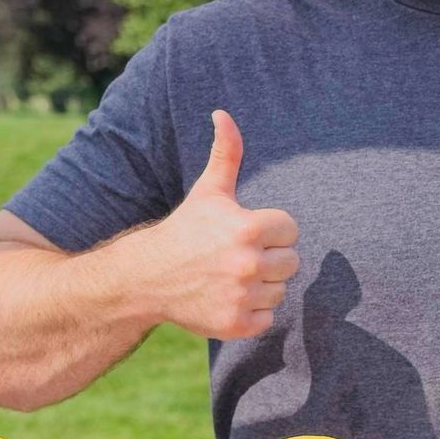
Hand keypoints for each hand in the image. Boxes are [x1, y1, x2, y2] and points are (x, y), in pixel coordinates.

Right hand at [141, 110, 299, 340]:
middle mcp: (247, 263)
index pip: (290, 231)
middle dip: (268, 259)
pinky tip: (228, 298)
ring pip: (280, 291)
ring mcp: (242, 296)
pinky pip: (268, 318)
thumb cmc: (185, 230)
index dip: (270, 231)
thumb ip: (226, 153)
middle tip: (237, 256)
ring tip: (231, 277)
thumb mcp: (208, 191)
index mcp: (248, 228)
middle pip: (291, 262)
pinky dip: (251, 312)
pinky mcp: (236, 324)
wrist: (148, 277)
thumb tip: (223, 114)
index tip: (245, 233)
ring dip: (261, 286)